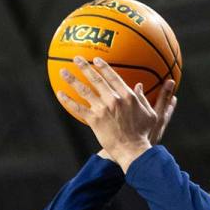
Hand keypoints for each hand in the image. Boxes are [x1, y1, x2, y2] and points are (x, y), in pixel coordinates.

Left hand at [59, 56, 176, 171]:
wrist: (132, 150)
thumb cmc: (143, 134)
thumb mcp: (150, 115)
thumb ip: (144, 99)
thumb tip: (139, 86)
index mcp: (128, 96)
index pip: (113, 77)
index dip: (104, 67)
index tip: (96, 60)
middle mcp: (114, 99)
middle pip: (96, 79)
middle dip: (85, 67)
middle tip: (76, 58)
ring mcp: (103, 109)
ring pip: (84, 91)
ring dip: (72, 80)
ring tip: (63, 72)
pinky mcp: (94, 120)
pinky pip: (78, 108)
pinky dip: (68, 100)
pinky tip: (60, 93)